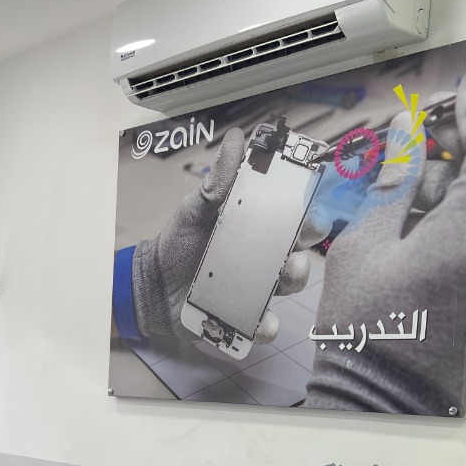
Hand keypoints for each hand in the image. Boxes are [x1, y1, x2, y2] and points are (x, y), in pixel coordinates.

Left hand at [129, 126, 311, 342]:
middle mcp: (265, 259)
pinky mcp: (243, 318)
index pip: (297, 220)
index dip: (311, 217)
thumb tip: (237, 139)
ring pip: (289, 287)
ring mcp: (257, 289)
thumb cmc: (179, 242)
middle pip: (301, 253)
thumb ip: (219, 180)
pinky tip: (263, 322)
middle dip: (306, 251)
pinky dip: (267, 326)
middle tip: (295, 247)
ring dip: (293, 281)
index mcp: (260, 229)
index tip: (313, 214)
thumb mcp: (197, 208)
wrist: (152, 284)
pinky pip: (265, 326)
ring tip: (282, 276)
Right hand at [302, 67, 465, 413]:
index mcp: (464, 227)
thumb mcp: (365, 242)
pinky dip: (431, 217)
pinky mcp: (460, 286)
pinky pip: (452, 235)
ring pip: (460, 207)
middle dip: (447, 147)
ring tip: (399, 174)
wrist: (374, 387)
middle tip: (420, 127)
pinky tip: (401, 214)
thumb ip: (390, 183)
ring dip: (434, 184)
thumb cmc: (367, 324)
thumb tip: (405, 137)